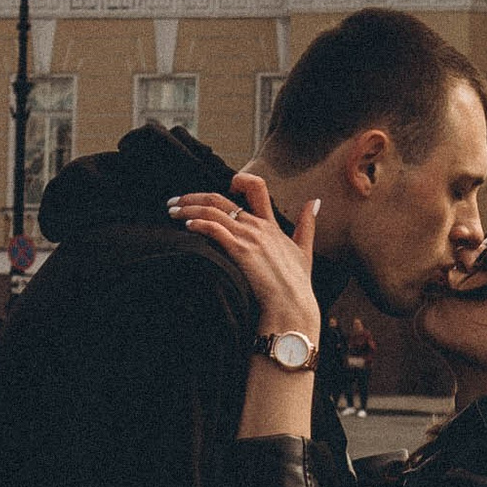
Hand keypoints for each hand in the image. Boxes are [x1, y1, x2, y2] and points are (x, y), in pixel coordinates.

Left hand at [174, 174, 323, 344]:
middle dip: (193, 197)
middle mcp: (258, 225)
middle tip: (174, 202)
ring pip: (212, 210)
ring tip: (172, 212)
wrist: (292, 305)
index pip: (256, 187)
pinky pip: (213, 228)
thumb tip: (314, 202)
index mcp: (271, 224)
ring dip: (188, 208)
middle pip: (221, 198)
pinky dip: (198, 223)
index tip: (220, 189)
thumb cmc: (296, 284)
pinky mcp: (240, 250)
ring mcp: (248, 237)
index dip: (237, 181)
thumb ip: (307, 225)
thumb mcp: (304, 250)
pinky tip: (186, 225)